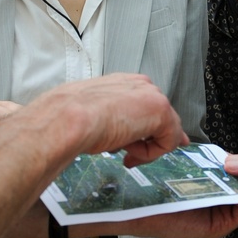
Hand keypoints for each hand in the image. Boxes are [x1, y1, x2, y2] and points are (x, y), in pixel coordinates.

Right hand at [38, 75, 186, 166]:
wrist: (71, 118)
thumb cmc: (73, 117)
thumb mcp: (96, 117)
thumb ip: (118, 122)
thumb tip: (128, 137)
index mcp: (125, 84)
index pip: (149, 106)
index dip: (148, 130)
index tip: (141, 144)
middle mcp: (142, 86)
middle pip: (160, 120)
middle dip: (147, 141)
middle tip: (127, 153)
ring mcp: (154, 97)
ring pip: (164, 133)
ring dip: (144, 148)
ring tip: (123, 151)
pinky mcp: (162, 113)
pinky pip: (167, 143)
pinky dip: (149, 154)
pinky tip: (129, 151)